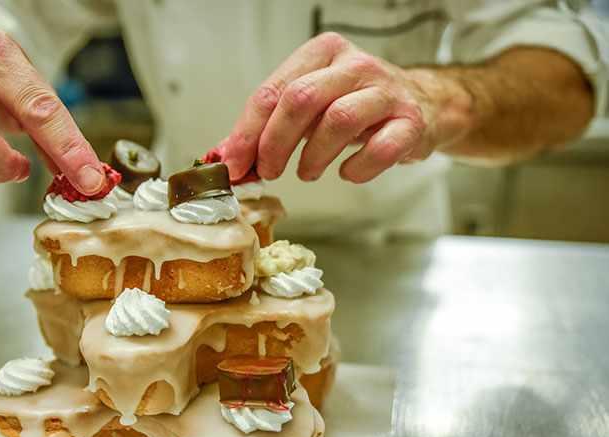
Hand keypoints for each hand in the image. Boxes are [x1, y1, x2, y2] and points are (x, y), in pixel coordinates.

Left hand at [222, 32, 455, 183]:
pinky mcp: (411, 122)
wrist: (423, 105)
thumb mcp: (310, 107)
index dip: (248, 132)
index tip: (233, 163)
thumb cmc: (356, 106)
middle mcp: (354, 65)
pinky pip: (380, 149)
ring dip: (313, 157)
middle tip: (267, 171)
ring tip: (306, 172)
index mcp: (322, 53)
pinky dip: (357, 169)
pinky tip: (348, 172)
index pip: (274, 91)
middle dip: (275, 143)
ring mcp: (386, 92)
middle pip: (302, 99)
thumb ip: (268, 127)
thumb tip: (224, 156)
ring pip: (338, 120)